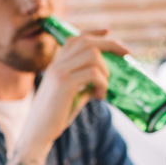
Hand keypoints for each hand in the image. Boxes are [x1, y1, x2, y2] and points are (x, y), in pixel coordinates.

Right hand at [17, 30, 128, 155]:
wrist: (38, 132)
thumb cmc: (55, 117)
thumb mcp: (72, 97)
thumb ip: (84, 88)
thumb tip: (100, 86)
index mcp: (56, 64)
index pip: (76, 38)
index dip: (94, 32)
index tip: (108, 32)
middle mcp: (57, 64)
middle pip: (88, 41)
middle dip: (111, 44)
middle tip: (126, 54)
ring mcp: (59, 71)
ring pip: (93, 55)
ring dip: (106, 70)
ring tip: (105, 87)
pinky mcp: (64, 82)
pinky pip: (93, 73)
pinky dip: (103, 84)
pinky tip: (100, 97)